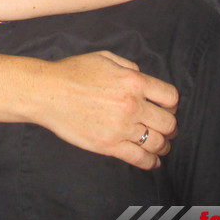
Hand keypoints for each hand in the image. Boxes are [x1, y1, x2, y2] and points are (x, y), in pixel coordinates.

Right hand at [38, 51, 177, 170]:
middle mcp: (132, 105)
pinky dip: (150, 162)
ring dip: (163, 145)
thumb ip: (129, 67)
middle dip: (171, 126)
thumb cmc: (72, 72)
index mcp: (133, 81)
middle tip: (167, 128)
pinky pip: (139, 158)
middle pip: (169, 123)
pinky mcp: (109, 145)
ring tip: (161, 146)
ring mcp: (121, 127)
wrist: (47, 92)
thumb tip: (141, 77)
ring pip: (158, 143)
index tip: (168, 108)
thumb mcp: (105, 58)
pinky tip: (152, 161)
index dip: (172, 104)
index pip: (171, 97)